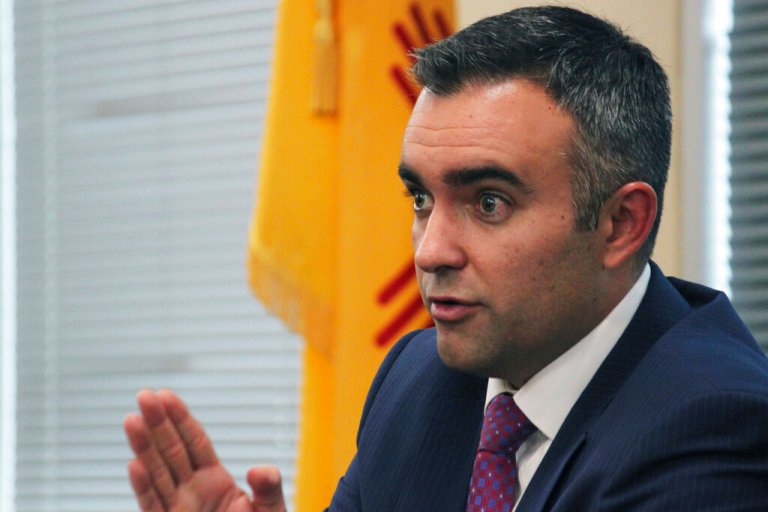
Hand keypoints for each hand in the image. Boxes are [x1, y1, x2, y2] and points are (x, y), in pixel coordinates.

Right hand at [124, 389, 285, 511]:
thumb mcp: (270, 510)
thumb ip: (268, 488)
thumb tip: (260, 469)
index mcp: (214, 480)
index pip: (195, 442)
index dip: (181, 418)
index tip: (166, 395)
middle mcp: (191, 491)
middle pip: (171, 451)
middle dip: (158, 423)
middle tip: (144, 395)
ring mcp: (178, 509)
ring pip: (157, 474)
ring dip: (144, 448)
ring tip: (132, 420)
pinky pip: (153, 506)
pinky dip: (143, 487)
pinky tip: (133, 465)